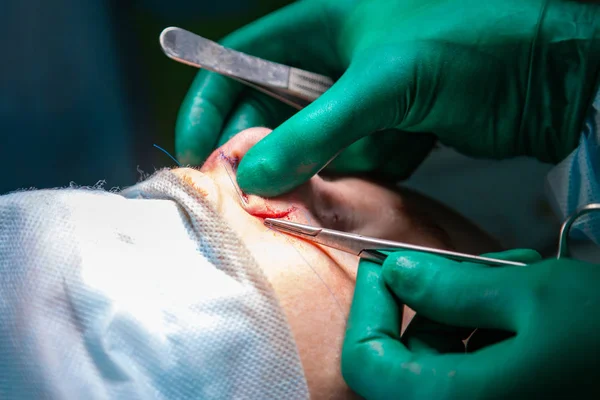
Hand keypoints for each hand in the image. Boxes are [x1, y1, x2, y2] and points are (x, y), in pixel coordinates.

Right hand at [176, 0, 599, 196]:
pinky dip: (345, 189)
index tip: (195, 152)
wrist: (549, 65)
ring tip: (287, 211)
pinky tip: (336, 208)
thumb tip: (254, 175)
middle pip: (271, 115)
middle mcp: (335, 64)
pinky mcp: (394, 136)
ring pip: (312, 149)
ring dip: (301, 180)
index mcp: (319, 26)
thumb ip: (314, 131)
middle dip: (255, 154)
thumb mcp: (380, 80)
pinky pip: (353, 168)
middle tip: (243, 197)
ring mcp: (364, 103)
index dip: (210, 105)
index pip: (240, 63)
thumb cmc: (467, 36)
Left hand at [341, 249, 599, 398]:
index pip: (365, 360)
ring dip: (469, 310)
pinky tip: (528, 300)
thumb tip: (398, 272)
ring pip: (443, 358)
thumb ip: (451, 286)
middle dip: (434, 302)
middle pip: (405, 358)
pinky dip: (491, 330)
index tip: (388, 265)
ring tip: (517, 276)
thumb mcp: (531, 297)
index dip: (368, 306)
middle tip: (471, 264)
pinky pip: (476, 368)